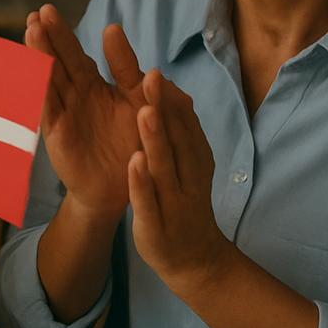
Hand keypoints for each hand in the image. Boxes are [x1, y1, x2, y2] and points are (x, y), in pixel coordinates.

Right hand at [25, 3, 146, 222]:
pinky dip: (39, 90)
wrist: (133, 187)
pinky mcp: (60, 135)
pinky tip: (31, 70)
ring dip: (40, 57)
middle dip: (48, 37)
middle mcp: (76, 98)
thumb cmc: (137, 145)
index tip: (47, 10)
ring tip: (31, 31)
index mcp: (95, 87)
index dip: (62, 34)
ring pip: (49, 80)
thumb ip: (131, 72)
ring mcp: (65, 115)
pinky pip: (48, 108)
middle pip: (58, 61)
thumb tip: (118, 34)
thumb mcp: (141, 102)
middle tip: (39, 12)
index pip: (75, 55)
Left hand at [127, 70, 228, 291]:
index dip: (170, 97)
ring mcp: (173, 198)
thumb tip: (174, 93)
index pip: (184, 123)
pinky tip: (133, 162)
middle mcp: (188, 174)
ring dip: (155, 138)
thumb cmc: (183, 200)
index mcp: (194, 157)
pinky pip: (149, 199)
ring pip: (164, 165)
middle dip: (164, 107)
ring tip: (144, 111)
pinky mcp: (157, 222)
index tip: (155, 70)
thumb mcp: (185, 164)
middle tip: (151, 76)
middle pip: (176, 137)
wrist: (193, 258)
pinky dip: (142, 181)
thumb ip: (180, 133)